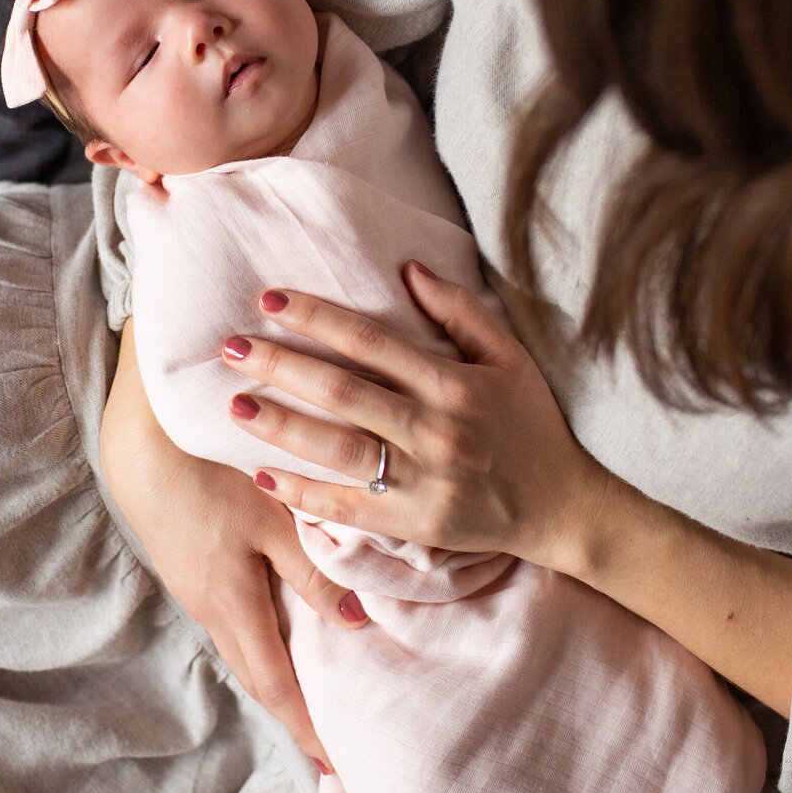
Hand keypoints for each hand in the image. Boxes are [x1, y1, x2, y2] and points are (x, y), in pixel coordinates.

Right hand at [100, 323, 368, 770]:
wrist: (139, 419)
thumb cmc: (209, 462)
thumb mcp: (271, 517)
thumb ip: (314, 570)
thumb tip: (358, 625)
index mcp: (227, 603)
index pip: (274, 685)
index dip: (305, 727)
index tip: (337, 765)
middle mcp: (206, 601)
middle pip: (256, 668)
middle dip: (292, 706)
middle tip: (330, 739)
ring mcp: (191, 576)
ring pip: (243, 635)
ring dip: (276, 664)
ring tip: (311, 685)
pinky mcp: (186, 549)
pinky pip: (230, 604)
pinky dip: (260, 623)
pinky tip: (277, 613)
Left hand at [221, 264, 613, 571]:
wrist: (560, 506)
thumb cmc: (530, 422)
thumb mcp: (508, 358)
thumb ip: (460, 311)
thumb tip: (408, 268)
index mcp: (453, 385)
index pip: (371, 343)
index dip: (317, 318)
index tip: (270, 300)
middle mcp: (435, 431)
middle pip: (342, 392)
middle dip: (281, 366)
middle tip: (231, 347)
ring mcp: (423, 482)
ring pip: (338, 450)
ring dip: (281, 427)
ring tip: (236, 404)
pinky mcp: (415, 524)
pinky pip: (348, 508)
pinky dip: (302, 493)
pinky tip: (262, 474)